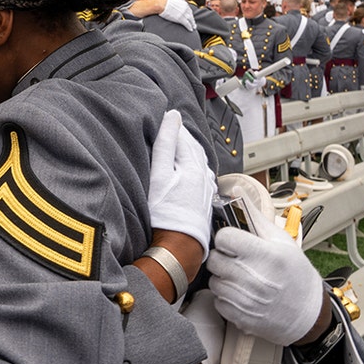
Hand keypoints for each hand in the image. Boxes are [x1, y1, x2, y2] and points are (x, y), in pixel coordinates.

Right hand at [148, 111, 214, 257]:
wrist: (178, 246)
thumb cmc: (165, 212)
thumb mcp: (159, 174)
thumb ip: (165, 144)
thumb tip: (172, 116)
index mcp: (193, 165)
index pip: (183, 138)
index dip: (173, 127)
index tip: (164, 117)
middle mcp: (204, 175)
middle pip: (194, 149)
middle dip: (183, 138)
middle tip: (171, 128)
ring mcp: (205, 190)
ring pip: (200, 163)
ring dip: (190, 152)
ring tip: (180, 146)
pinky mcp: (204, 203)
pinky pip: (202, 177)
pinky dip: (194, 168)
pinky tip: (190, 172)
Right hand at [159, 0, 197, 31]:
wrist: (162, 5)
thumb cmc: (166, 1)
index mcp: (185, 4)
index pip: (189, 10)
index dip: (190, 15)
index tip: (190, 17)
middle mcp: (186, 9)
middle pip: (191, 15)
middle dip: (193, 20)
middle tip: (193, 24)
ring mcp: (183, 14)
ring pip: (190, 20)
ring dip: (192, 24)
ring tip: (193, 28)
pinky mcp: (180, 19)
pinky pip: (187, 24)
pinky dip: (189, 27)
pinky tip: (191, 30)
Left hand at [207, 198, 324, 345]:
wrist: (308, 313)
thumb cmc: (295, 273)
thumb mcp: (281, 240)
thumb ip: (254, 216)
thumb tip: (234, 191)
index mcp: (266, 255)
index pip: (224, 237)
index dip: (228, 237)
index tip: (236, 242)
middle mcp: (254, 278)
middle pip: (215, 259)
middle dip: (224, 257)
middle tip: (239, 260)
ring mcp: (246, 300)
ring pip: (214, 280)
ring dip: (224, 277)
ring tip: (243, 277)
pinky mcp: (240, 317)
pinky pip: (218, 300)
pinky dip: (226, 297)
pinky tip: (242, 293)